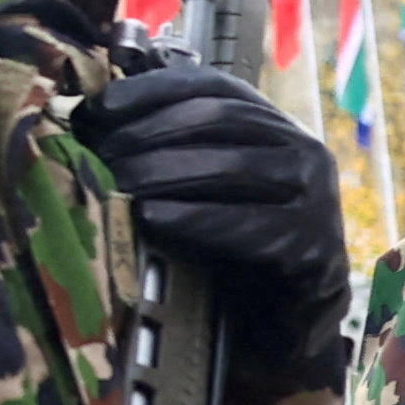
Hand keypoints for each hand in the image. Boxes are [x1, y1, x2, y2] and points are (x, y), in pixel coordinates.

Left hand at [74, 66, 353, 373]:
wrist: (281, 318)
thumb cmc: (228, 241)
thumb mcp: (200, 183)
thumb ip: (167, 144)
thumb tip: (87, 116)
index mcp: (274, 124)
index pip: (213, 86)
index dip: (153, 90)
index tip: (100, 107)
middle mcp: (303, 150)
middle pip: (222, 120)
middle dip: (153, 132)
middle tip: (101, 152)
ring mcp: (317, 200)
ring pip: (237, 168)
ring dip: (168, 172)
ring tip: (118, 181)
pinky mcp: (313, 250)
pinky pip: (249, 227)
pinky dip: (196, 219)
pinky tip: (151, 217)